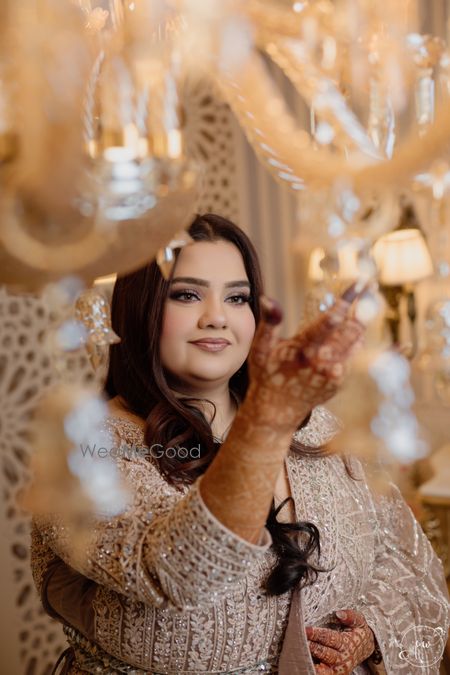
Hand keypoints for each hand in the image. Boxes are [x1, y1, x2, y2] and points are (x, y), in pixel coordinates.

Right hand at [246, 285, 364, 432]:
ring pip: (356, 341)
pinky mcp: (341, 381)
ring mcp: (335, 374)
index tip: (359, 283)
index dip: (347, 300)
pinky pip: (355, 356)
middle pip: (352, 329)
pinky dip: (359, 339)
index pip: (331, 319)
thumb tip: (268, 299)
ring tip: (369, 298)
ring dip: (362, 320)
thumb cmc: (266, 374)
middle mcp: (324, 363)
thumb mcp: (261, 349)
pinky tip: (361, 325)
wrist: (277, 409)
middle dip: (362, 305)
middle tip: (370, 284)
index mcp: (305, 350)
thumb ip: (268, 323)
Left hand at [306, 609, 375, 673]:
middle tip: (300, 641)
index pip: (330, 638)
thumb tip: (339, 613)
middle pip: (325, 654)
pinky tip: (304, 667)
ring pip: (323, 671)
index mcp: (346, 645)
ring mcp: (336, 670)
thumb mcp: (359, 622)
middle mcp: (341, 659)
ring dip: (312, 663)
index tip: (306, 630)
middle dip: (312, 647)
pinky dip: (314, 671)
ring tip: (301, 657)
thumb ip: (351, 616)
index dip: (318, 634)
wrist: (364, 650)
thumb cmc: (358, 634)